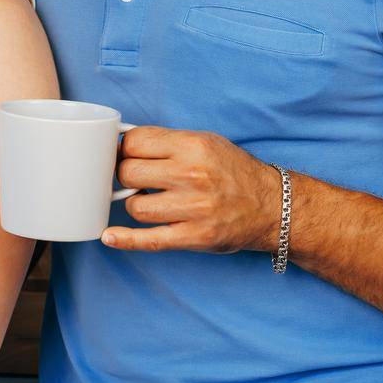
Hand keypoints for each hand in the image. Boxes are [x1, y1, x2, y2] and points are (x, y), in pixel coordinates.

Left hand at [103, 127, 283, 253]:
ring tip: (152, 201)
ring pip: (135, 206)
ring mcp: (194, 208)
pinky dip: (125, 240)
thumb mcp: (205, 142)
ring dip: (137, 205)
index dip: (124, 150)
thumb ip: (166, 142)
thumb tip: (122, 144)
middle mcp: (193, 175)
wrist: (273, 206)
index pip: (134, 142)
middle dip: (127, 177)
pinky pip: (149, 240)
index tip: (126, 157)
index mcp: (193, 146)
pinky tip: (110, 236)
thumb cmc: (233, 172)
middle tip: (138, 181)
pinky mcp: (195, 236)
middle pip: (128, 173)